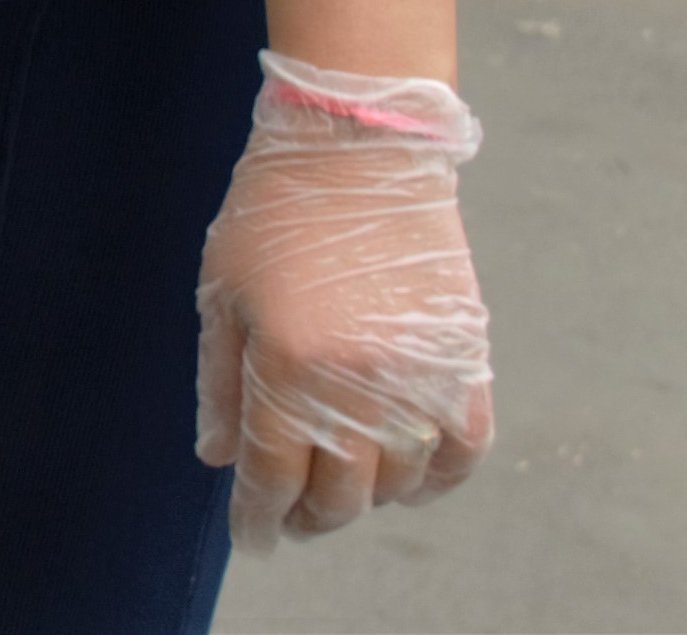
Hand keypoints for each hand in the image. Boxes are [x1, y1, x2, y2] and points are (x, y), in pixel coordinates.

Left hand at [195, 58, 493, 549]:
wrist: (358, 147)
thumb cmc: (273, 212)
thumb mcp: (221, 292)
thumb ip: (220, 383)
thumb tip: (219, 461)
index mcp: (287, 365)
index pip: (274, 476)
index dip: (260, 518)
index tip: (253, 538)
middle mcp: (360, 383)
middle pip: (342, 493)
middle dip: (311, 515)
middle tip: (293, 515)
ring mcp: (421, 376)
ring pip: (402, 482)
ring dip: (370, 497)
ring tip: (343, 486)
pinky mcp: (468, 361)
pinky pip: (463, 451)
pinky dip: (438, 477)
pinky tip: (408, 474)